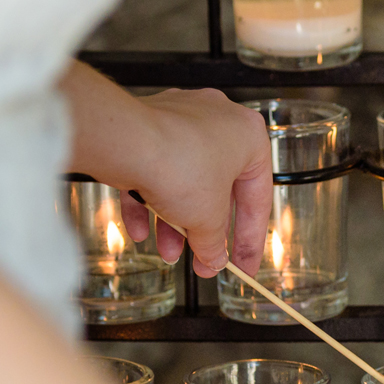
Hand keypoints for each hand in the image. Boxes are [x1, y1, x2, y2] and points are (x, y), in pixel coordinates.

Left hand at [113, 87, 273, 278]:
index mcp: (248, 136)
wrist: (125, 143)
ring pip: (182, 181)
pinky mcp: (147, 126)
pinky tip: (141, 229)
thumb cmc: (178, 165)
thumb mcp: (207, 220)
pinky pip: (153, 169)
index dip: (250, 240)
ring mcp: (180, 120)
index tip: (243, 263)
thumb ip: (215, 244)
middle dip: (205, 232)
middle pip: (217, 190)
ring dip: (174, 222)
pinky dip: (148, 201)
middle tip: (203, 260)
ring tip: (168, 251)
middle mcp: (217, 122)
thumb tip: (214, 257)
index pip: (258, 199)